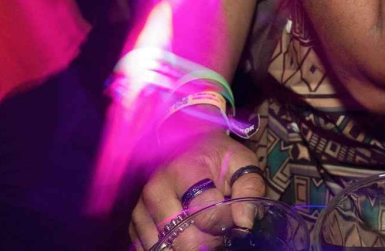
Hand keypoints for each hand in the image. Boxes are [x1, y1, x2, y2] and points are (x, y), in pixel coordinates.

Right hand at [130, 130, 266, 249]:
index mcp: (184, 171)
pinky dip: (170, 248)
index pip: (207, 215)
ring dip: (188, 247)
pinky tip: (184, 238)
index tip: (234, 220)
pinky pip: (150, 249)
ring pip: (165, 248)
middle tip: (219, 233)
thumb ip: (249, 188)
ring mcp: (141, 208)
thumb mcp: (241, 161)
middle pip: (183, 239)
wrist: (186, 144)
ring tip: (202, 233)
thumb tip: (244, 223)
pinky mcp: (134, 223)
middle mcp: (156, 190)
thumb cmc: (216, 156)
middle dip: (208, 243)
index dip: (226, 224)